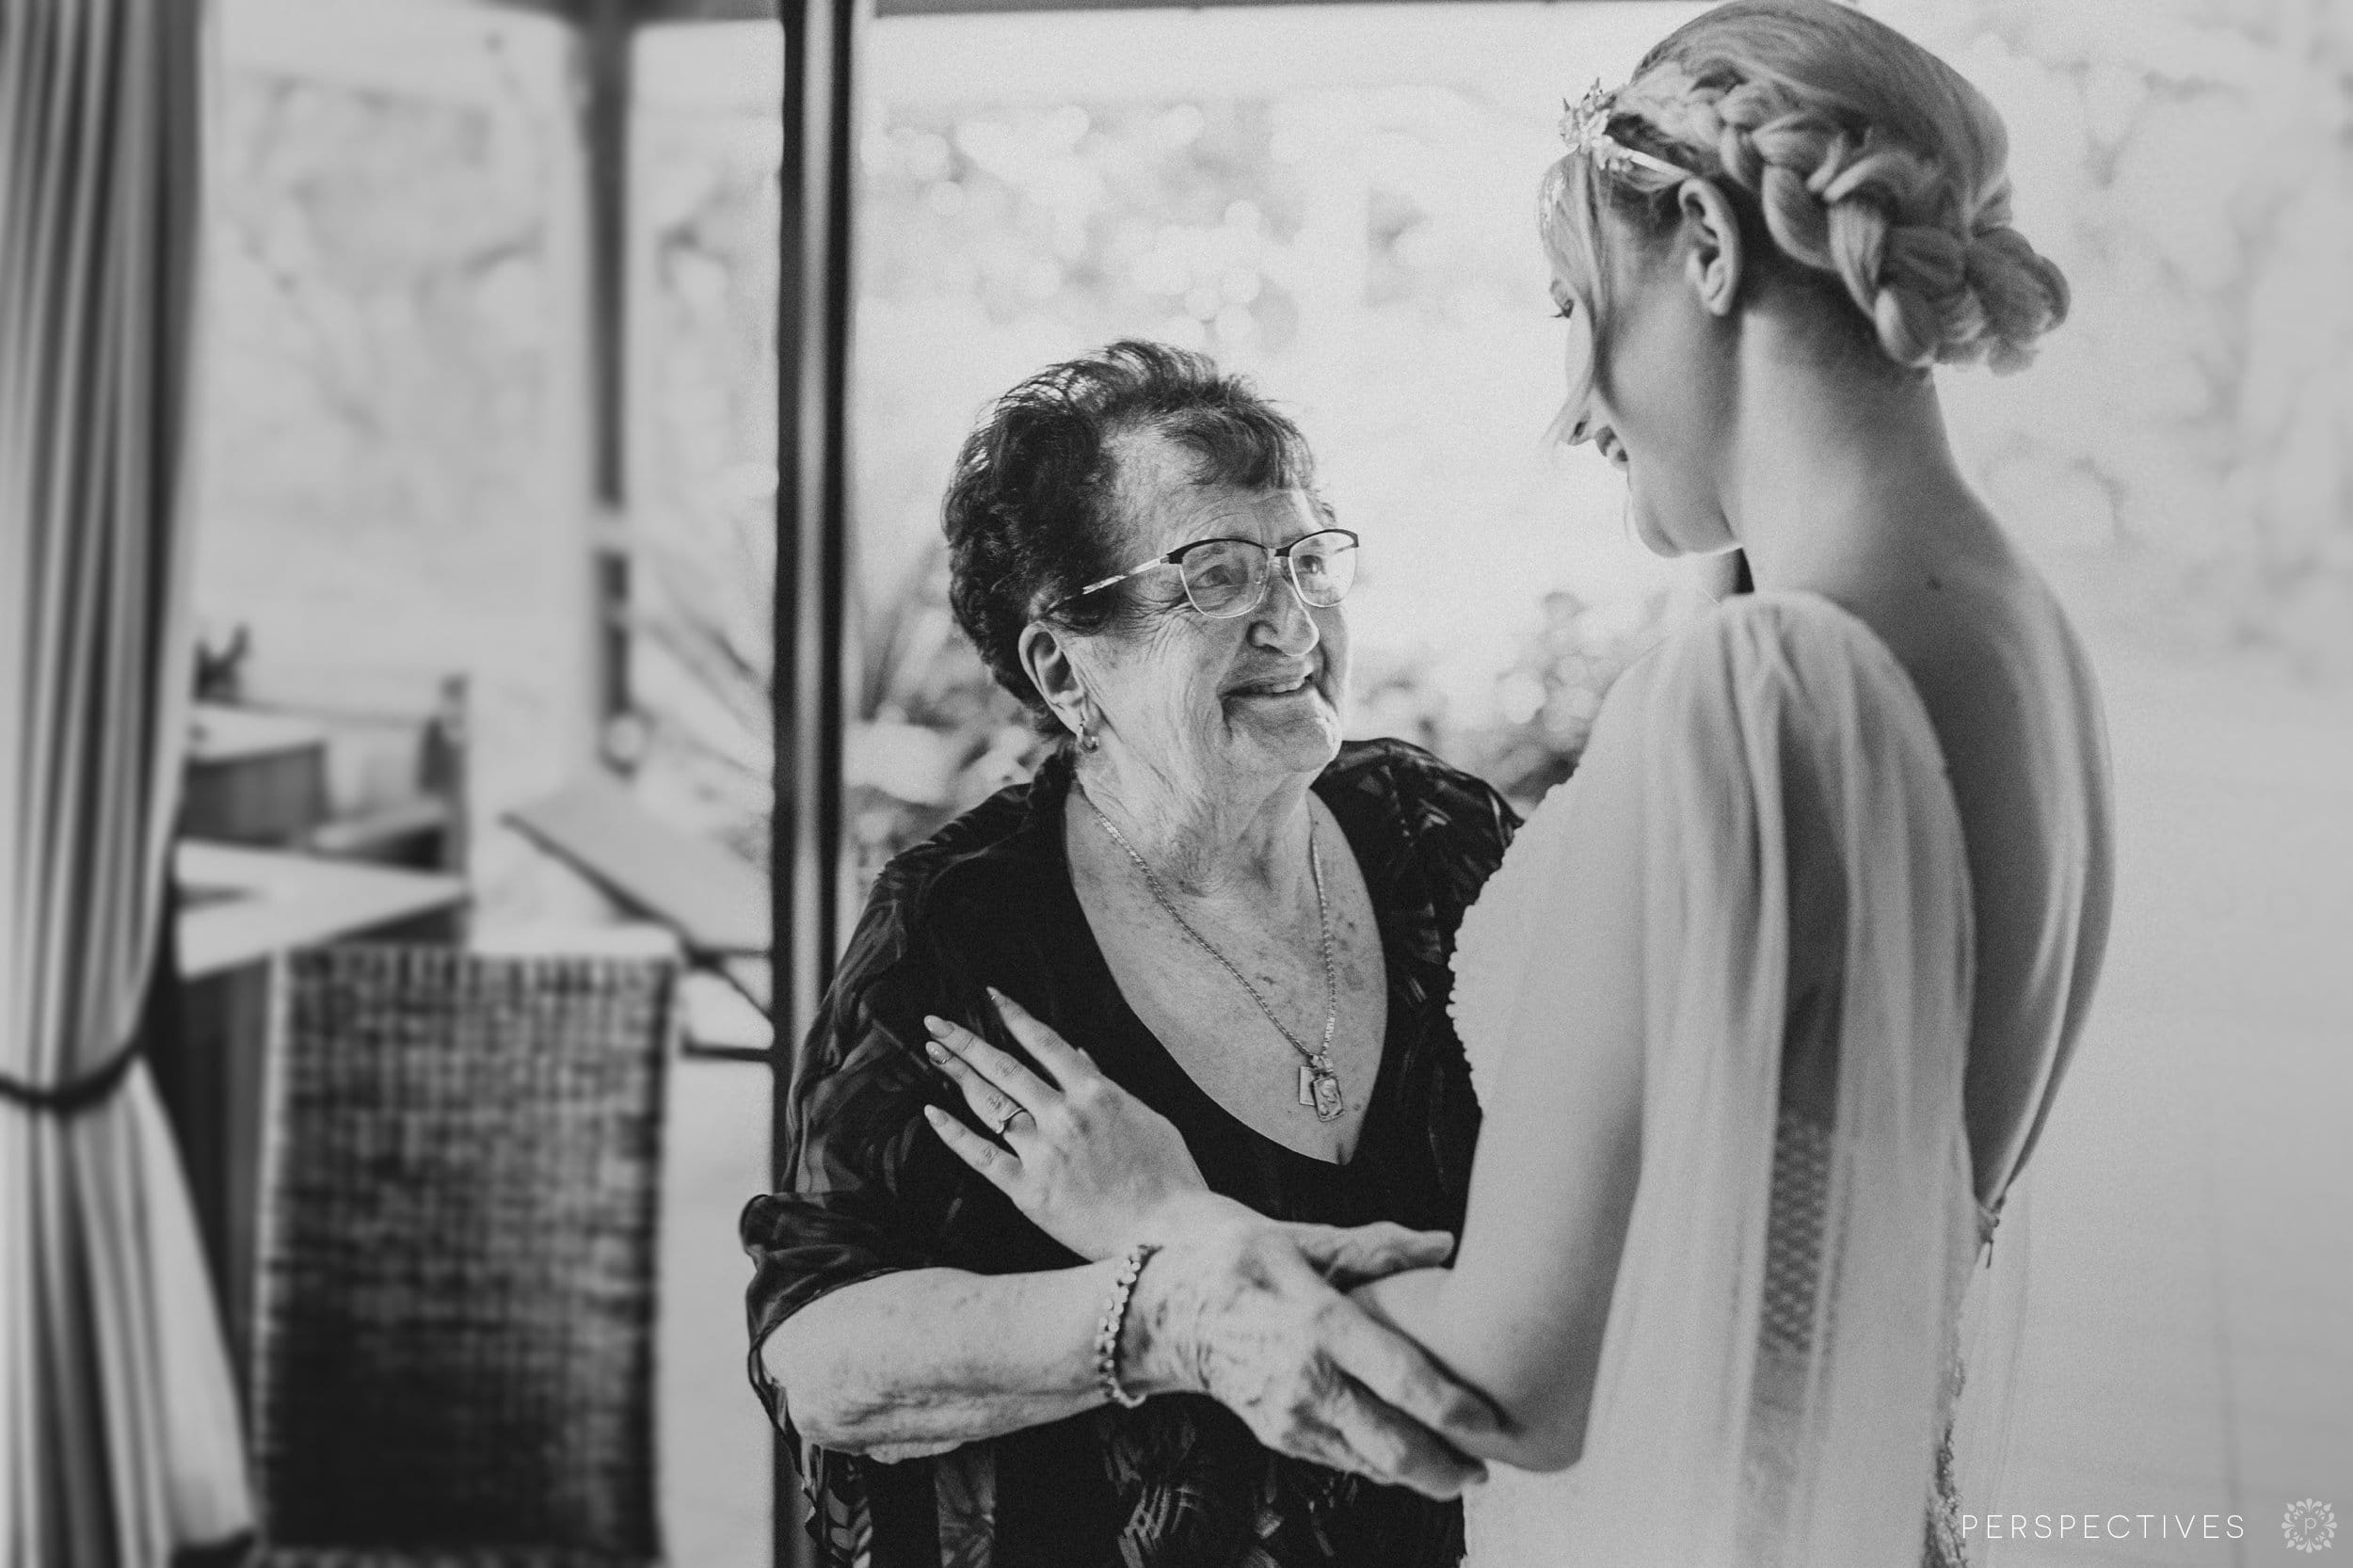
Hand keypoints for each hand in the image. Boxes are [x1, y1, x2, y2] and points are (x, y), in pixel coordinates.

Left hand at [920, 987, 1211, 1260]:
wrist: (1171, 1232)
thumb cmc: (1170, 1177)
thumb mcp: (1149, 1119)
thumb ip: (1108, 1085)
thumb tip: (1079, 1055)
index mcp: (1097, 1093)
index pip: (1046, 1042)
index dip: (1014, 1016)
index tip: (990, 996)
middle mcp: (1064, 1115)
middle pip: (1005, 1068)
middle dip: (967, 1042)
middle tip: (937, 1022)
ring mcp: (1044, 1152)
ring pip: (990, 1104)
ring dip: (958, 1075)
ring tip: (934, 1053)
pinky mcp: (1029, 1191)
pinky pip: (982, 1156)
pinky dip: (954, 1134)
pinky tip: (933, 1113)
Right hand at [1128, 1214, 1497, 1498]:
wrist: (1164, 1313)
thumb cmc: (1235, 1263)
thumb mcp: (1298, 1240)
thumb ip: (1374, 1247)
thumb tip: (1443, 1243)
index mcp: (1317, 1324)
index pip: (1399, 1378)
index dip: (1452, 1408)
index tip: (1493, 1421)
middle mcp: (1306, 1381)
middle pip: (1392, 1446)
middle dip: (1447, 1469)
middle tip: (1487, 1468)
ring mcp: (1290, 1417)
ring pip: (1372, 1464)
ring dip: (1421, 1473)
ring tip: (1464, 1467)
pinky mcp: (1281, 1436)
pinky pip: (1345, 1461)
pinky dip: (1384, 1463)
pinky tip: (1412, 1453)